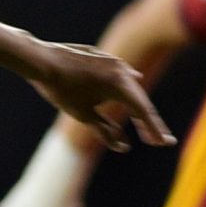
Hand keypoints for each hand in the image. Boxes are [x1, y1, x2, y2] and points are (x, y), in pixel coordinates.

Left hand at [25, 43, 174, 150]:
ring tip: (146, 127)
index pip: (144, 112)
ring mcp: (114, 63)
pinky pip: (121, 77)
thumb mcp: (84, 115)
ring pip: (132, 89)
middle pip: (141, 102)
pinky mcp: (103, 59)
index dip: (154, 130)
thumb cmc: (61, 89)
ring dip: (138, 108)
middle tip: (159, 141)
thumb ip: (105, 132)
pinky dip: (127, 90)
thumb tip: (123, 147)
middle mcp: (122, 71)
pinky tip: (135, 84)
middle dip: (149, 123)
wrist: (42, 60)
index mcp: (121, 85)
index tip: (164, 143)